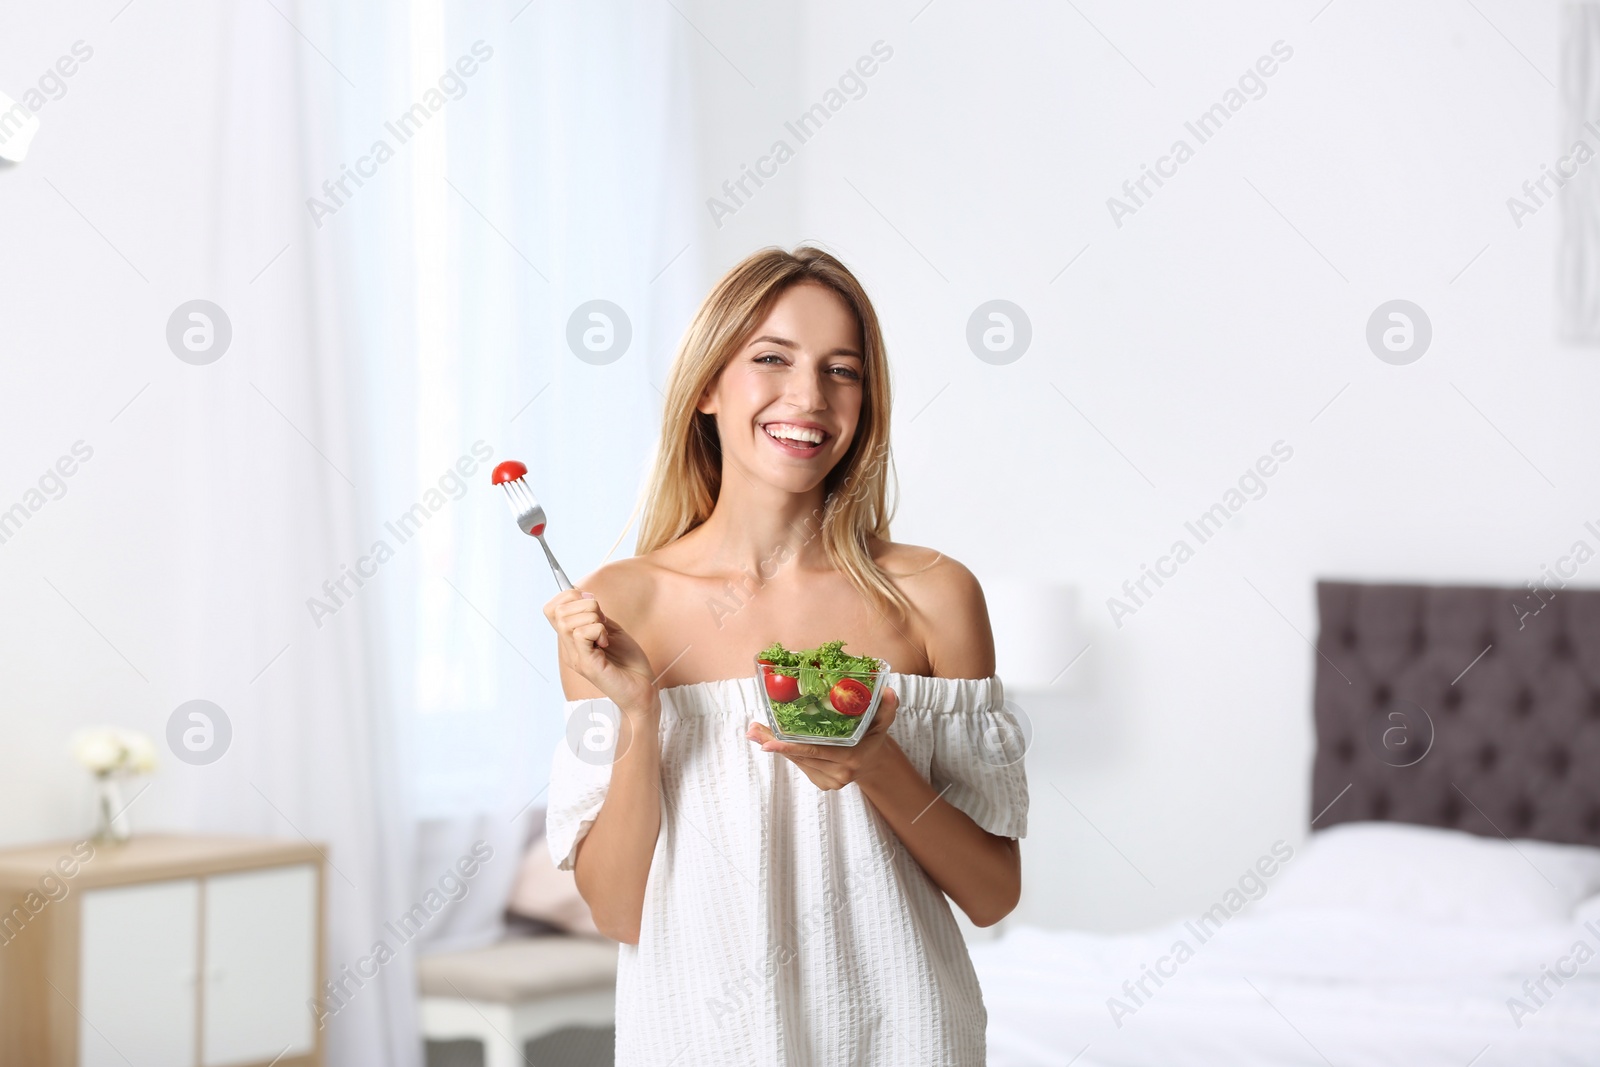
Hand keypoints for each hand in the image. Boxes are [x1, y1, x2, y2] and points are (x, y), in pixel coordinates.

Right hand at [544, 589, 657, 716]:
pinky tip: (606, 642)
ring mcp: (576, 657)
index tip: (591, 602)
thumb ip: (596, 615)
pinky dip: (598, 630)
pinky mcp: (587, 664)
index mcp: (572, 640)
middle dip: (584, 605)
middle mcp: (569, 649)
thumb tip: (583, 595)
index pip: (551, 609)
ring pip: (567, 621)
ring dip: (593, 618)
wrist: (643, 690)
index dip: (567, 596)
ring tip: (605, 634)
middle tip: (602, 620)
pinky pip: (581, 634)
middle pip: (558, 611)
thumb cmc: (630, 663)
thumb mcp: (611, 630)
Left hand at [745, 686, 898, 790]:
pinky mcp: (822, 783)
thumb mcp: (883, 722)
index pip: (816, 751)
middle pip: (801, 756)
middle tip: (752, 729)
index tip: (768, 741)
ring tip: (755, 731)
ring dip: (775, 746)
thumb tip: (888, 691)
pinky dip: (787, 751)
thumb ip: (886, 708)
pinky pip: (801, 764)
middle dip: (774, 742)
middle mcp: (839, 773)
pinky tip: (772, 739)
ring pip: (798, 761)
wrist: (875, 764)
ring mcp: (830, 781)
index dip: (791, 746)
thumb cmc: (875, 738)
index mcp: (851, 758)